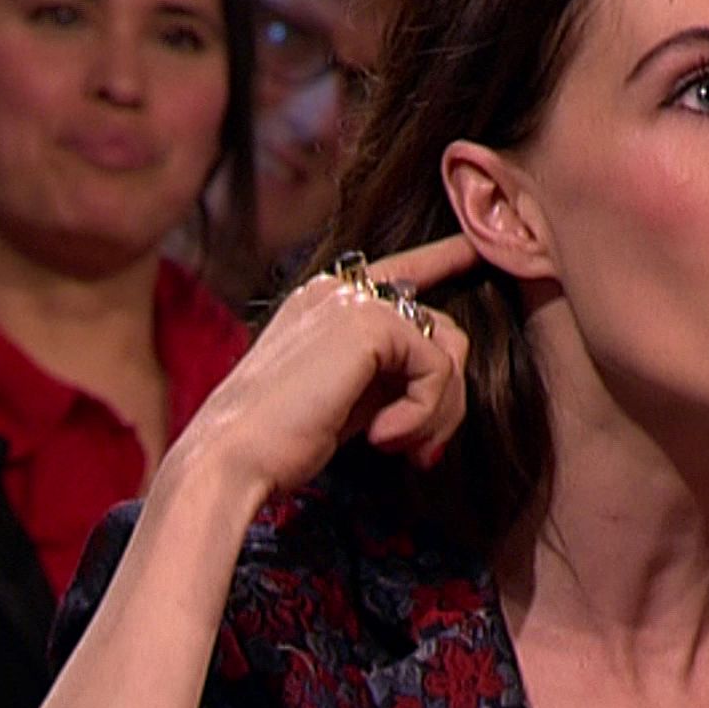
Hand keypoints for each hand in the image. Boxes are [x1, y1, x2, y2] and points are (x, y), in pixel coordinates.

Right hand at [162, 235, 480, 498]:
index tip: (476, 248)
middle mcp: (340, 290)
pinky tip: (382, 439)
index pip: (402, 270)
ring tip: (401, 447)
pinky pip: (438, 369)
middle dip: (447, 396)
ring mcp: (354, 301)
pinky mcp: (369, 324)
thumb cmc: (280, 443)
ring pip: (449, 349)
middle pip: (441, 327)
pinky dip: (424, 413)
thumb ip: (390, 375)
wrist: (232, 459)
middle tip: (421, 450)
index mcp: (325, 302)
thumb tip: (449, 373)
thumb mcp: (348, 399)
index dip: (445, 258)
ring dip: (439, 410)